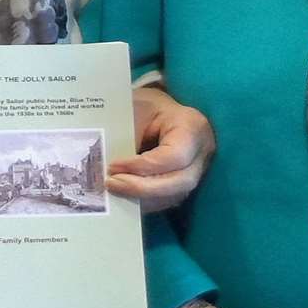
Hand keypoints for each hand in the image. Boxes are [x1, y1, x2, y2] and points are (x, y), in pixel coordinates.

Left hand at [109, 84, 215, 212]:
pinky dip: (143, 201)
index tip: (113, 166)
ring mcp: (197, 170)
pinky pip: (167, 200)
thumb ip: (126, 136)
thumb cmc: (145, 106)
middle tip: (111, 184)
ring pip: (173, 196)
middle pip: (179, 182)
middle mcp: (201, 152)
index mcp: (192, 126)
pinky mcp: (184, 183)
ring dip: (141, 198)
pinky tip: (122, 196)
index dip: (143, 167)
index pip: (174, 156)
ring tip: (112, 189)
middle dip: (142, 188)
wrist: (156, 109)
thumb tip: (106, 165)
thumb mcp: (135, 109)